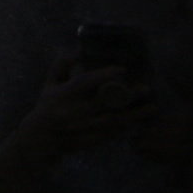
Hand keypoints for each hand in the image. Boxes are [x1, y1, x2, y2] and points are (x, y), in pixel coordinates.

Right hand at [35, 63, 156, 157]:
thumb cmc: (46, 107)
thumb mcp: (48, 85)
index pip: (84, 83)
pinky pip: (112, 135)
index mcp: (61, 96)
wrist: (39, 140)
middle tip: (146, 88)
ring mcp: (81, 129)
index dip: (103, 75)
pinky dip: (127, 127)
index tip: (122, 69)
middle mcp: (72, 112)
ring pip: (113, 121)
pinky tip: (140, 121)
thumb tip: (77, 51)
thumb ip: (61, 67)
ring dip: (134, 115)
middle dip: (127, 96)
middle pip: (104, 103)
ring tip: (152, 107)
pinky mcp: (88, 141)